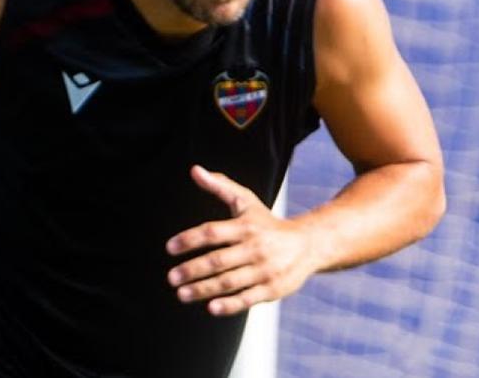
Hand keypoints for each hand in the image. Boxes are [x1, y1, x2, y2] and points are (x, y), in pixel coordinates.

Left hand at [165, 165, 318, 315]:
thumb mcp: (246, 201)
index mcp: (245, 226)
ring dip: (203, 289)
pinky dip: (229, 304)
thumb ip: (220, 186)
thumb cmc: (267, 222)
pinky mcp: (272, 289)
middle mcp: (255, 248)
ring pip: (229, 281)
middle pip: (218, 260)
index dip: (189, 239)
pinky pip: (247, 298)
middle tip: (171, 277)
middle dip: (192, 270)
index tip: (170, 248)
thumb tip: (194, 170)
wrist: (308, 244)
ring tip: (181, 293)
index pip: (212, 232)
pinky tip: (210, 308)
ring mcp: (264, 270)